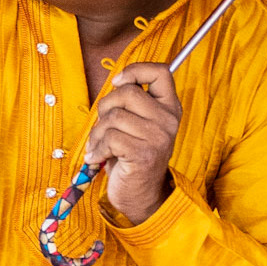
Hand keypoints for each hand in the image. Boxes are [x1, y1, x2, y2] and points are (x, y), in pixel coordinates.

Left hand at [83, 62, 181, 225]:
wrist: (141, 195)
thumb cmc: (132, 155)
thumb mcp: (137, 124)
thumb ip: (131, 103)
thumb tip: (116, 81)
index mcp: (169, 107)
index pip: (161, 71)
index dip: (135, 70)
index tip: (118, 83)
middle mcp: (168, 120)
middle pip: (127, 92)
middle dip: (105, 107)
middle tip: (103, 126)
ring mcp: (158, 137)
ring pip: (114, 116)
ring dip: (97, 132)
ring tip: (99, 146)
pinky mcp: (144, 154)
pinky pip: (110, 138)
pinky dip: (97, 148)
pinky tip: (97, 158)